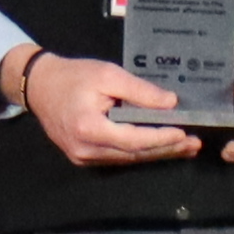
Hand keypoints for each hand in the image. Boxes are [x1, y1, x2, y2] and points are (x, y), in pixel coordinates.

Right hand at [13, 50, 200, 169]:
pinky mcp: (83, 157)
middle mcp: (85, 149)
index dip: (161, 138)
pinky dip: (139, 152)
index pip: (133, 139)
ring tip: (184, 147)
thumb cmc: (73, 76)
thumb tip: (170, 104)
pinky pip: (117, 157)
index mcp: (89, 128)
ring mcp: (82, 157)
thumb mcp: (107, 74)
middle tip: (194, 144)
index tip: (184, 133)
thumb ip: (139, 91)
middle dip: (166, 149)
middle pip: (134, 154)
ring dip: (156, 153)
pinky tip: (159, 147)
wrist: (39, 85)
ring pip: (127, 159)